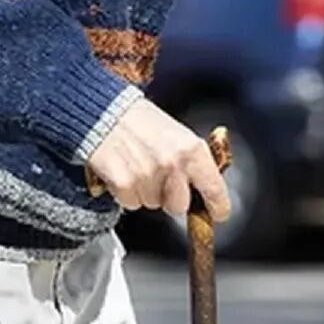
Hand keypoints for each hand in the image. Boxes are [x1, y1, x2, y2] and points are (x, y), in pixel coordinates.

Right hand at [85, 98, 231, 221]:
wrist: (106, 111)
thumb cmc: (141, 120)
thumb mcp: (178, 133)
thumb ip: (193, 160)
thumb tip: (204, 185)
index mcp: (191, 149)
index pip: (214, 189)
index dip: (218, 206)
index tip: (218, 212)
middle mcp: (172, 164)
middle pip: (179, 206)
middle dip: (171, 198)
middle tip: (161, 178)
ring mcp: (148, 176)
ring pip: (153, 205)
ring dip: (147, 192)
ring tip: (140, 166)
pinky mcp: (124, 184)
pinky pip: (131, 203)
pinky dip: (127, 192)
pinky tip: (126, 170)